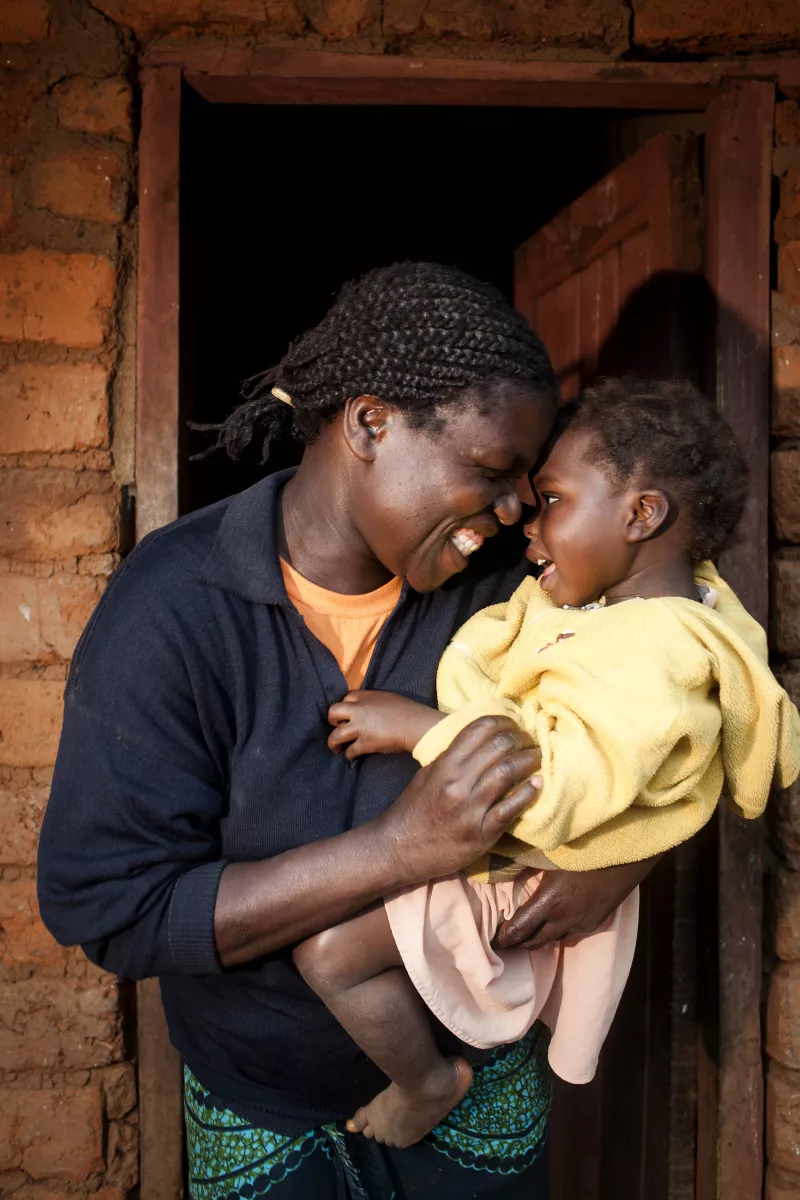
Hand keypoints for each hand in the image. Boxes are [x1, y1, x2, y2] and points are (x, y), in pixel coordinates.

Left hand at [328, 691, 442, 757]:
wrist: (414, 724)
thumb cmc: (407, 709)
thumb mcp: (387, 697)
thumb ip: (373, 701)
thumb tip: (369, 708)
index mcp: (365, 696)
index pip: (346, 697)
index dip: (344, 706)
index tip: (346, 714)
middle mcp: (358, 710)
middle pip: (333, 712)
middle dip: (332, 720)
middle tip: (337, 727)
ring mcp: (359, 727)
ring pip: (335, 735)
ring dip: (333, 743)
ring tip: (335, 747)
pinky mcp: (364, 743)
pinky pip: (350, 750)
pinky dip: (349, 754)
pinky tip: (352, 756)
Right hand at [374, 715, 542, 885]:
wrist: (399, 849)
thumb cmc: (414, 810)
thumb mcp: (428, 775)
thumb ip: (453, 757)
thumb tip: (482, 742)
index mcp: (444, 765)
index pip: (480, 729)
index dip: (504, 722)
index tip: (514, 726)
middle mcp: (457, 783)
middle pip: (499, 746)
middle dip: (521, 739)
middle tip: (531, 742)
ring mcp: (470, 808)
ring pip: (508, 772)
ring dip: (529, 761)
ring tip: (537, 758)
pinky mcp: (481, 833)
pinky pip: (511, 808)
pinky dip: (528, 793)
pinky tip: (537, 785)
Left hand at [493, 856, 658, 949]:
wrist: (625, 854)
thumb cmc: (583, 847)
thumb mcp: (549, 855)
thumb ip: (527, 867)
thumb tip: (503, 868)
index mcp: (548, 901)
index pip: (517, 930)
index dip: (504, 937)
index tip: (495, 938)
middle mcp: (563, 918)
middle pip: (533, 943)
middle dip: (518, 943)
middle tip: (507, 940)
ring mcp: (581, 923)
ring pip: (552, 940)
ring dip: (538, 938)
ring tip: (527, 932)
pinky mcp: (594, 923)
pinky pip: (570, 932)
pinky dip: (558, 930)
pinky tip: (554, 920)